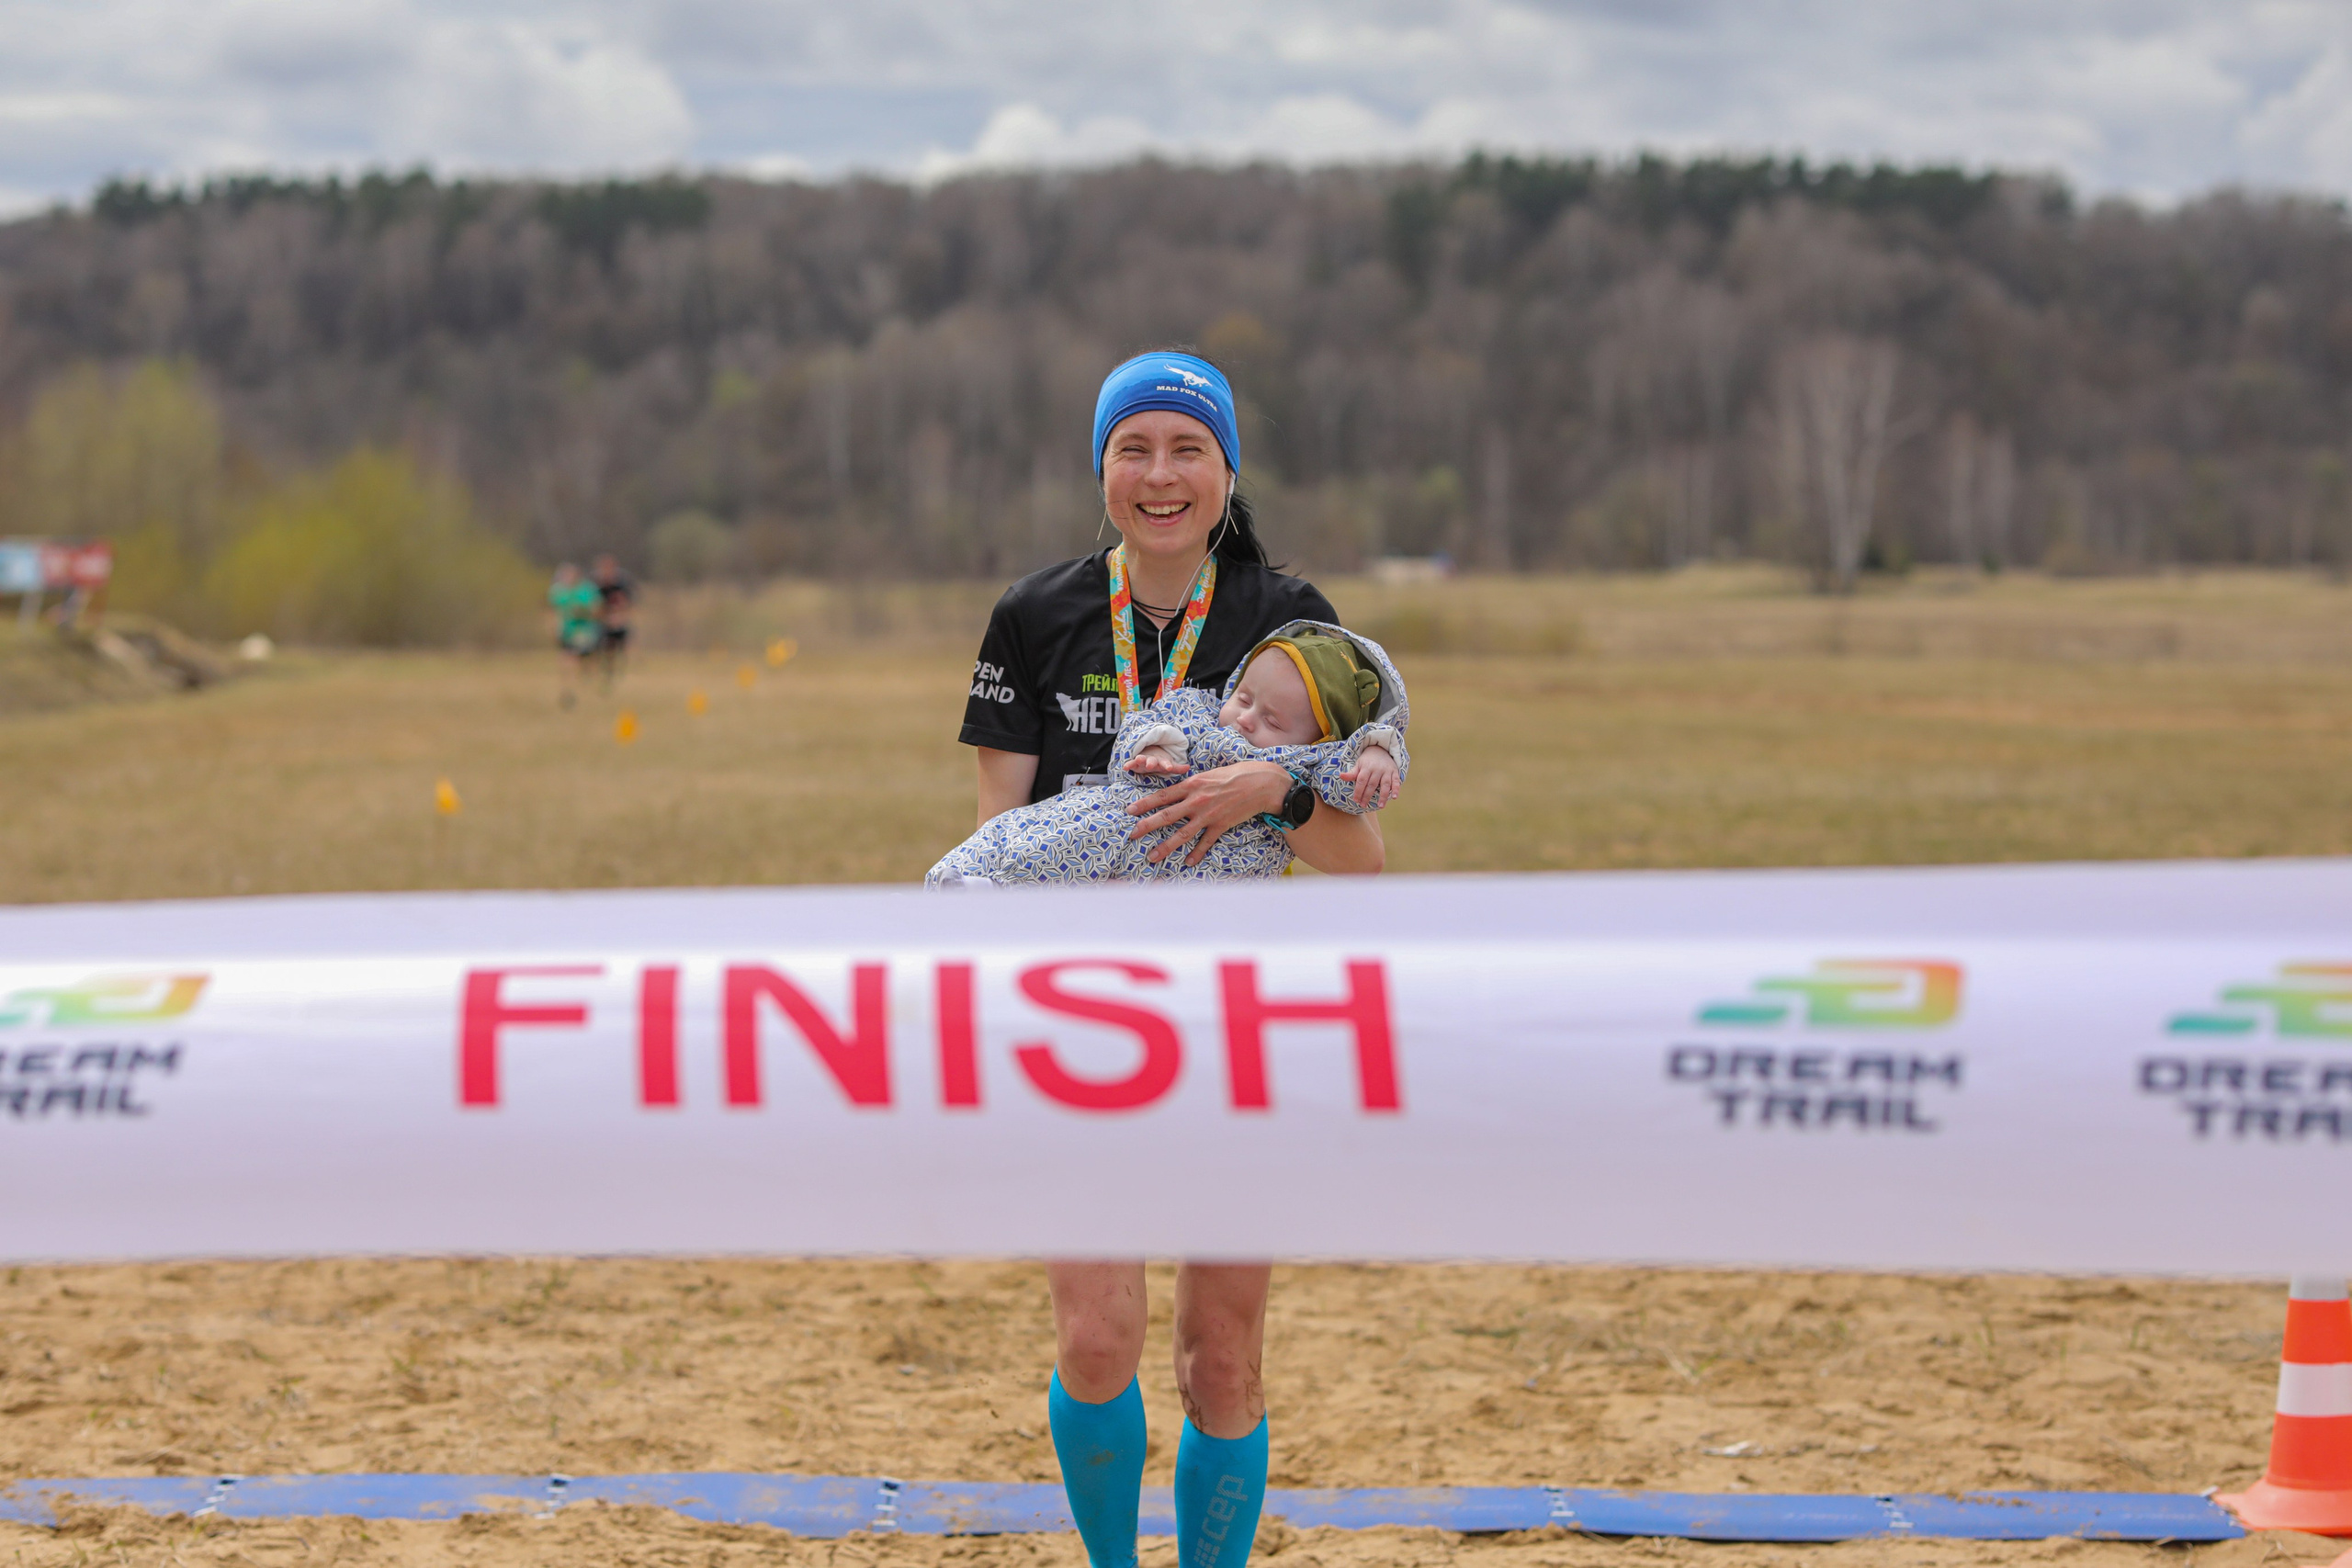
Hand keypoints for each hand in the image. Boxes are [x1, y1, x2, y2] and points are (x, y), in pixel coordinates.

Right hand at [1123, 746, 1188, 776]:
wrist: (1149, 751)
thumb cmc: (1160, 761)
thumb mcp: (1168, 764)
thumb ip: (1177, 768)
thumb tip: (1188, 767)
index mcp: (1161, 761)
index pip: (1165, 763)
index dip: (1167, 765)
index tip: (1169, 768)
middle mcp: (1152, 760)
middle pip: (1152, 761)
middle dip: (1151, 762)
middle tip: (1150, 764)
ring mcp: (1143, 760)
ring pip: (1141, 759)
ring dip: (1140, 759)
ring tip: (1138, 759)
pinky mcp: (1135, 763)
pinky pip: (1131, 763)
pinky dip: (1128, 764)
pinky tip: (1125, 767)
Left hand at [1124, 759, 1288, 865]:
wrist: (1261, 783)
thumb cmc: (1236, 774)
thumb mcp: (1209, 774)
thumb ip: (1193, 784)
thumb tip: (1179, 790)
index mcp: (1192, 784)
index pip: (1163, 796)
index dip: (1144, 803)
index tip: (1130, 811)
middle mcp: (1197, 800)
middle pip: (1166, 816)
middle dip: (1146, 826)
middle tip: (1132, 834)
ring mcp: (1208, 815)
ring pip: (1182, 834)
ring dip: (1166, 847)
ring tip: (1152, 856)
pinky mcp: (1221, 825)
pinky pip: (1205, 842)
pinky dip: (1197, 853)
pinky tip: (1188, 862)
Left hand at [1338, 744, 1400, 808]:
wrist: (1381, 750)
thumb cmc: (1367, 761)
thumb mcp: (1358, 764)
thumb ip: (1352, 773)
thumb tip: (1340, 776)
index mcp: (1367, 767)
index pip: (1362, 781)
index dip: (1358, 791)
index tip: (1356, 800)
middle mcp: (1377, 769)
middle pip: (1372, 784)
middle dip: (1367, 796)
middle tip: (1363, 805)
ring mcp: (1387, 771)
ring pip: (1385, 784)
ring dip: (1383, 796)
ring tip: (1380, 806)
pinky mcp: (1394, 772)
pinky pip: (1396, 781)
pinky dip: (1396, 789)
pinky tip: (1395, 797)